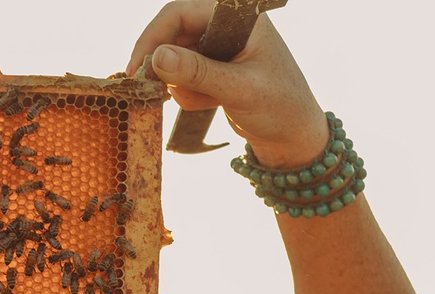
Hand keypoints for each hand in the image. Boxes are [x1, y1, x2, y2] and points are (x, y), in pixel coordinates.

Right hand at [126, 0, 328, 167]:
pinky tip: (209, 105)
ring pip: (176, 57)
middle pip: (173, 33)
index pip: (182, 12)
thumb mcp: (239, 90)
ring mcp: (219, 49)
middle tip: (146, 89)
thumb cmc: (281, 108)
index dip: (154, 36)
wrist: (296, 140)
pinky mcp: (215, 71)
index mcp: (239, 17)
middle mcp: (226, 26)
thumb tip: (157, 57)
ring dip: (178, 83)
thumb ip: (198, 73)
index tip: (138, 66)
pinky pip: (185, 76)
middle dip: (162, 63)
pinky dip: (188, 93)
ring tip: (201, 102)